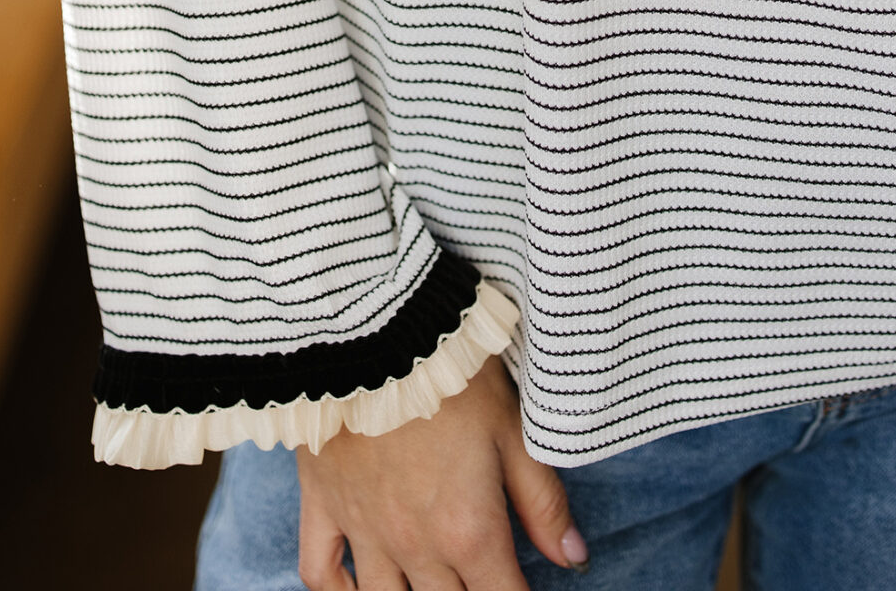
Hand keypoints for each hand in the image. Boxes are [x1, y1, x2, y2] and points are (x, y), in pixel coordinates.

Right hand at [296, 353, 589, 590]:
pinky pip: (321, 574)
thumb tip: (573, 557)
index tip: (519, 588)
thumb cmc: (452, 373)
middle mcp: (416, 546)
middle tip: (476, 578)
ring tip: (431, 584)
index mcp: (469, 531)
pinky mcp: (322, 505)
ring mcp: (365, 531)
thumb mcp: (512, 429)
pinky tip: (361, 588)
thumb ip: (542, 501)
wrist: (374, 331)